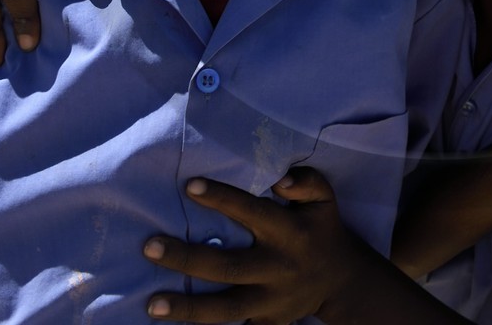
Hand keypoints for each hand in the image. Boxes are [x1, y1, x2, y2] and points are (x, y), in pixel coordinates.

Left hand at [143, 170, 372, 323]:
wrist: (342, 282)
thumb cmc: (321, 230)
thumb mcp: (324, 199)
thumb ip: (307, 182)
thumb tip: (280, 180)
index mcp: (289, 232)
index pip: (251, 212)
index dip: (221, 199)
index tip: (189, 186)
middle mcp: (277, 267)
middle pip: (227, 267)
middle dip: (186, 259)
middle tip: (149, 247)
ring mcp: (271, 300)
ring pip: (225, 308)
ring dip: (188, 308)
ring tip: (152, 304)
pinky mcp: (267, 323)